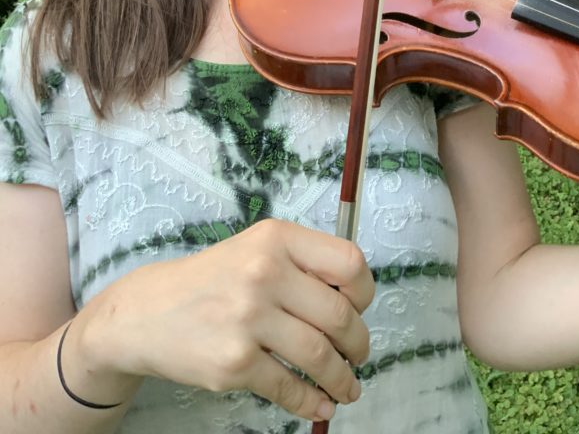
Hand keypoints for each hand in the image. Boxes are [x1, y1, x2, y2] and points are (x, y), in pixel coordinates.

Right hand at [71, 219, 373, 422]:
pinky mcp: (234, 362)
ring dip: (342, 378)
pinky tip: (319, 405)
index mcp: (276, 239)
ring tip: (347, 387)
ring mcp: (248, 319)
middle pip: (339, 315)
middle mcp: (264, 273)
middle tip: (359, 354)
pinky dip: (310, 402)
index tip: (360, 307)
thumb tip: (354, 304)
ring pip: (319, 356)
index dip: (364, 290)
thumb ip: (302, 265)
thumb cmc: (214, 279)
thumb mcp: (257, 250)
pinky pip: (287, 388)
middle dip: (358, 343)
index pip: (348, 261)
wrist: (149, 311)